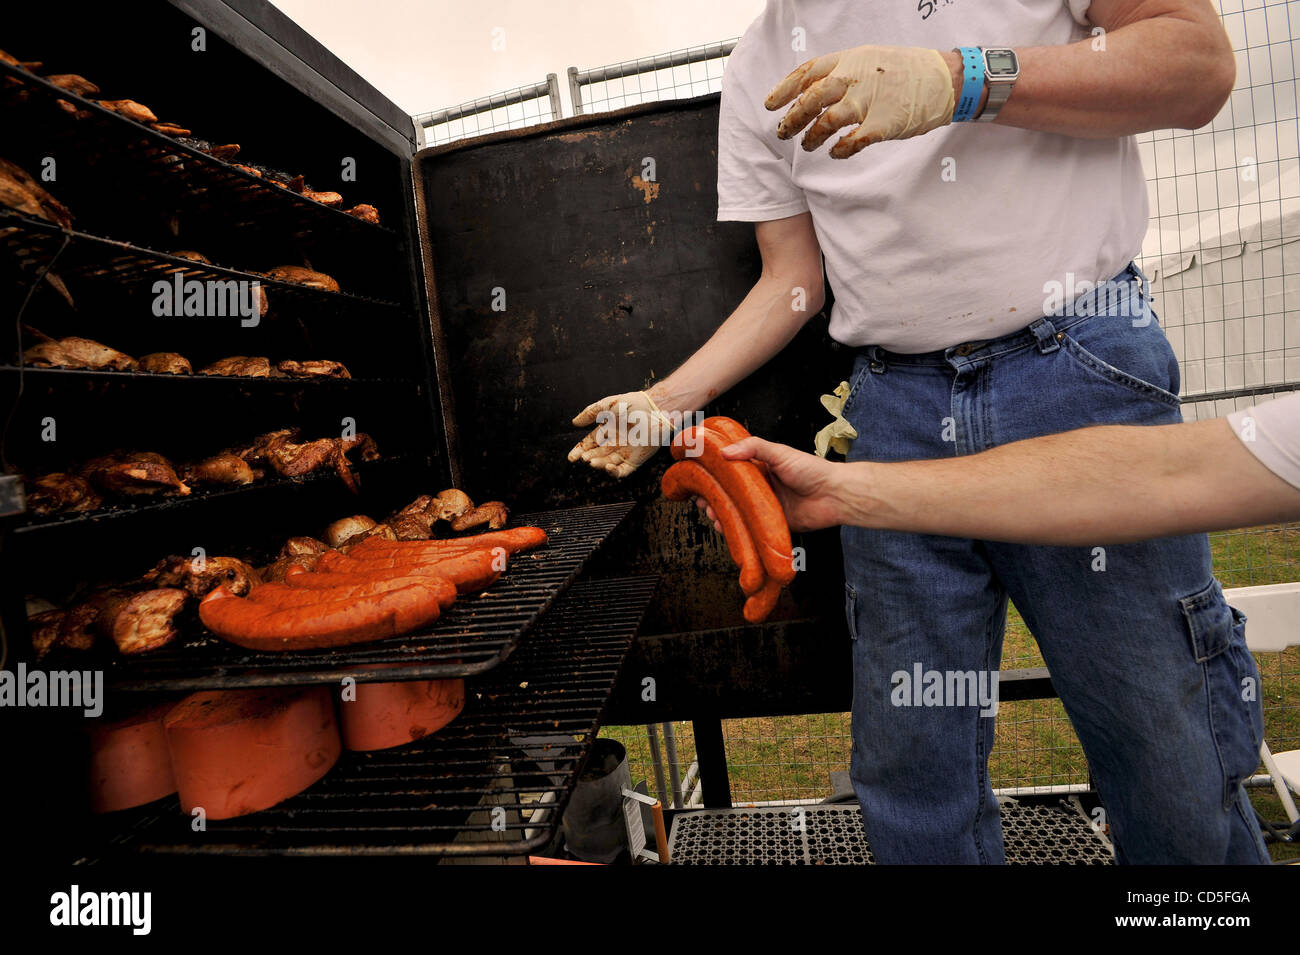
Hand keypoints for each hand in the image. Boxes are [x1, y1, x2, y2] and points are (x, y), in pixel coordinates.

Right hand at [568, 391, 672, 478]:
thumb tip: (574, 422)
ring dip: (599, 464)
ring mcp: (626, 452)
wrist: (653, 410)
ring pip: (607, 463)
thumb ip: (589, 413)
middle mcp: (615, 442)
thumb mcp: (606, 406)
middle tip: (583, 459)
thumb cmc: (631, 405)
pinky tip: (607, 467)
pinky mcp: (636, 460)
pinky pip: (622, 471)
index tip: (571, 457)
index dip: (580, 450)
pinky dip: (614, 472)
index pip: (590, 443)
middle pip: (597, 454)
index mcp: (608, 430)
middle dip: (588, 457)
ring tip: (591, 462)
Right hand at [698, 435, 847, 532]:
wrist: (835, 495)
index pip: (732, 472)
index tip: (700, 480)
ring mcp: (765, 508)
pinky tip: (725, 528)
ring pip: (737, 514)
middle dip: (714, 499)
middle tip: (702, 501)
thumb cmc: (811, 470)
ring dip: (722, 515)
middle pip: (731, 495)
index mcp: (761, 469)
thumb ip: (753, 448)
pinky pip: (750, 530)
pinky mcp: (772, 526)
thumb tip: (725, 452)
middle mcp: (761, 489)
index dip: (715, 477)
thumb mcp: (780, 452)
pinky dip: (736, 531)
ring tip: (712, 514)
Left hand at [765, 45, 956, 157]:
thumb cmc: (906, 71)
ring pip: (827, 121)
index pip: (807, 72)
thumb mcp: (870, 59)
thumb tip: (814, 88)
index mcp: (850, 60)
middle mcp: (855, 78)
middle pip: (811, 98)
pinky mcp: (883, 124)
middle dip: (792, 118)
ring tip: (809, 145)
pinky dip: (840, 150)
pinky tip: (836, 152)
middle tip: (783, 132)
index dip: (785, 90)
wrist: (946, 79)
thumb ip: (843, 72)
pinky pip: (852, 141)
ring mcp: (869, 100)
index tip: (771, 105)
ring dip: (812, 137)